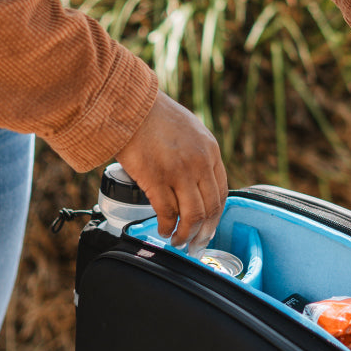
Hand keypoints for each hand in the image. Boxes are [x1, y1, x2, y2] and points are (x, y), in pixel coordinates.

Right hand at [116, 93, 228, 254]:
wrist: (128, 104)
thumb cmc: (154, 116)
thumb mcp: (190, 131)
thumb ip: (199, 155)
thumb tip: (198, 182)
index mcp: (210, 151)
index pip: (222, 193)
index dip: (216, 217)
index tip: (209, 230)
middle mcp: (199, 163)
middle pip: (210, 209)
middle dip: (204, 233)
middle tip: (195, 245)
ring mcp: (179, 172)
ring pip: (192, 216)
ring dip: (186, 234)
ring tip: (178, 241)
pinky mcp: (157, 179)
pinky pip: (168, 213)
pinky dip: (167, 226)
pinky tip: (164, 230)